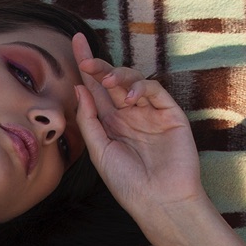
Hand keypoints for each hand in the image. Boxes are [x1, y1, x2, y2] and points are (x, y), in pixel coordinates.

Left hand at [72, 34, 204, 220]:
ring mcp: (150, 113)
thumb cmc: (128, 184)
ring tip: (109, 80)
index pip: (96, 90)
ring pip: (132, 81)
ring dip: (119, 75)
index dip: (87, 68)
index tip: (75, 43)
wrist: (159, 202)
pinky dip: (141, 88)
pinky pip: (154, 90)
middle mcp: (129, 116)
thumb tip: (79, 88)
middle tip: (84, 56)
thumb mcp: (100, 153)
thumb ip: (89, 121)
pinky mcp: (170, 114)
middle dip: (99, 65)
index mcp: (110, 125)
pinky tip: (129, 98)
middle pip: (112, 81)